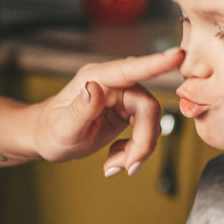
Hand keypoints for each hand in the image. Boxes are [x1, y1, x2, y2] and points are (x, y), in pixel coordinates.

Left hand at [33, 47, 183, 174]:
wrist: (46, 139)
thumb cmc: (50, 130)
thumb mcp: (63, 126)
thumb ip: (81, 108)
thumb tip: (94, 87)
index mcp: (97, 78)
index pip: (130, 70)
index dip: (155, 64)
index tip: (177, 55)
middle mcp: (113, 84)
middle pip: (147, 108)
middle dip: (143, 141)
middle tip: (127, 167)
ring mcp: (121, 98)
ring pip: (149, 123)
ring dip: (137, 150)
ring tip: (114, 167)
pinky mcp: (126, 113)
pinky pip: (144, 132)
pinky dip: (133, 152)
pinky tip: (114, 159)